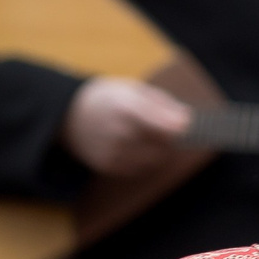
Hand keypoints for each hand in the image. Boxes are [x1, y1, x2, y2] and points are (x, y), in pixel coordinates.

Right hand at [61, 76, 191, 176]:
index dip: (179, 125)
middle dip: (170, 137)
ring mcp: (114, 152)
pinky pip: (140, 170)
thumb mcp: (132, 89)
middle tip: (167, 129)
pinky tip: (135, 147)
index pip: (164, 124)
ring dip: (159, 151)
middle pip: (163, 144)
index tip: (187, 124)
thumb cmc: (108, 99)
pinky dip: (144, 160)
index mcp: (126, 106)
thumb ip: (161, 103)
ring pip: (154, 160)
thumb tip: (187, 119)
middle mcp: (120, 132)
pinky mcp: (110, 167)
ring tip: (149, 137)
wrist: (70, 116)